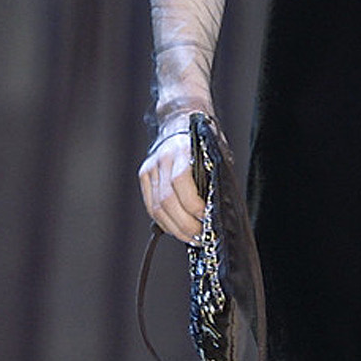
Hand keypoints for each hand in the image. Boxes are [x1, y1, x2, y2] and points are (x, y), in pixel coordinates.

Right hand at [139, 122, 203, 243]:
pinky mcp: (144, 175)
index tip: (207, 220)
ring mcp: (150, 168)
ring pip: (157, 208)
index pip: (180, 184)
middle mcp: (161, 159)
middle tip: (200, 238)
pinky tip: (177, 230)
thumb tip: (217, 213)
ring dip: (175, 228)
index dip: (194, 208)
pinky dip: (165, 222)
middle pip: (167, 201)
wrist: (180, 121)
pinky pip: (151, 206)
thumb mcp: (214, 155)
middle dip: (185, 225)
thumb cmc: (204, 142)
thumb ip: (213, 180)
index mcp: (180, 151)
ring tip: (191, 238)